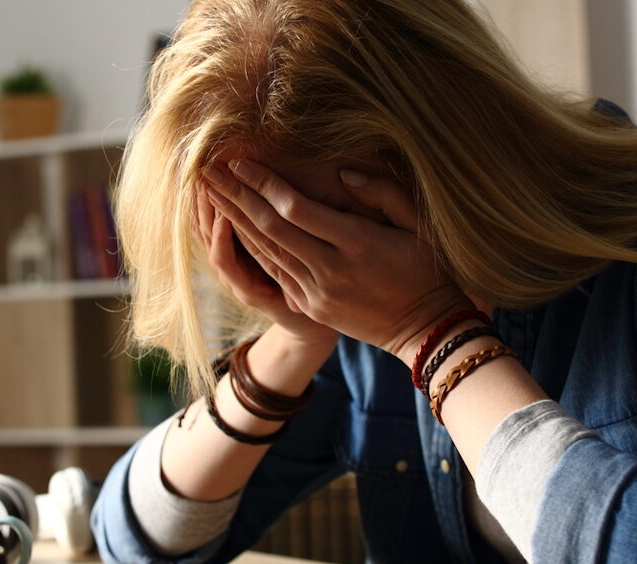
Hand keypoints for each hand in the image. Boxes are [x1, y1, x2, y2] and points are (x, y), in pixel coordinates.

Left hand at [204, 159, 472, 364]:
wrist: (427, 331)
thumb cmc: (429, 269)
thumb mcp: (420, 224)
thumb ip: (384, 193)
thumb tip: (344, 173)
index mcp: (358, 244)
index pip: (296, 210)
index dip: (264, 184)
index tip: (240, 160)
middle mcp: (331, 270)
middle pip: (270, 228)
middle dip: (235, 196)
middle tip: (206, 169)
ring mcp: (317, 292)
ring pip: (265, 251)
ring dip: (233, 220)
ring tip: (210, 192)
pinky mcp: (312, 306)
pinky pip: (273, 272)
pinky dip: (249, 248)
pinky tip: (232, 227)